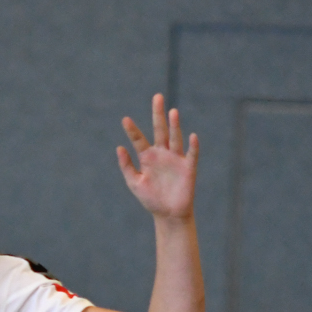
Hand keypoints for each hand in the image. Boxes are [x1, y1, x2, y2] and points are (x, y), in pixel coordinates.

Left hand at [117, 94, 197, 222]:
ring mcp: (176, 159)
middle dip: (158, 115)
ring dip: (174, 126)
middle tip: (157, 97)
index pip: (139, 139)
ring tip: (172, 112)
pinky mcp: (188, 168)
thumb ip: (127, 166)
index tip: (125, 119)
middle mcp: (162, 154)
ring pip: (175, 138)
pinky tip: (192, 136)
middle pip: (160, 130)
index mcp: (147, 157)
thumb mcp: (134, 183)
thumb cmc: (151, 199)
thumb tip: (119, 147)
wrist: (168, 215)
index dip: (132, 130)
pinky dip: (192, 146)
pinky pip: (191, 155)